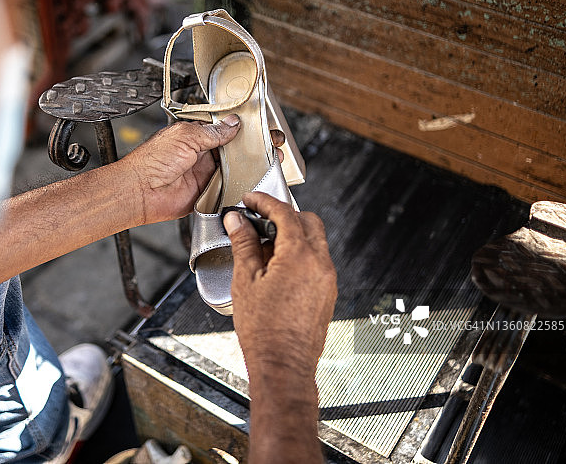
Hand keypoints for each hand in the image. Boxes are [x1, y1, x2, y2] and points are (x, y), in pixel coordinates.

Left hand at [118, 116, 240, 223]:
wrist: (141, 191)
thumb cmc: (151, 162)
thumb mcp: (186, 136)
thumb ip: (212, 131)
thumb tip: (232, 123)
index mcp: (192, 136)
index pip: (219, 129)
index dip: (233, 129)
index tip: (249, 128)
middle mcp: (198, 154)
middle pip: (227, 150)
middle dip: (238, 149)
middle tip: (252, 147)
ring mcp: (202, 173)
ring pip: (229, 169)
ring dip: (236, 167)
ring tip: (247, 163)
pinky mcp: (204, 191)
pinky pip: (224, 188)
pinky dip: (231, 185)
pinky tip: (238, 180)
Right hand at [225, 192, 335, 463]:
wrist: (283, 366)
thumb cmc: (264, 331)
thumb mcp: (245, 280)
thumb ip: (244, 244)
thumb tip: (238, 221)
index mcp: (300, 256)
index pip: (285, 213)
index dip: (265, 202)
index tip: (250, 200)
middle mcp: (321, 264)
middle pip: (308, 222)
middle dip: (284, 215)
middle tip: (258, 219)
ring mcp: (327, 280)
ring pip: (314, 242)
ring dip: (292, 235)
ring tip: (262, 247)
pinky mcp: (327, 293)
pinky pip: (316, 261)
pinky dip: (299, 254)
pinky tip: (275, 268)